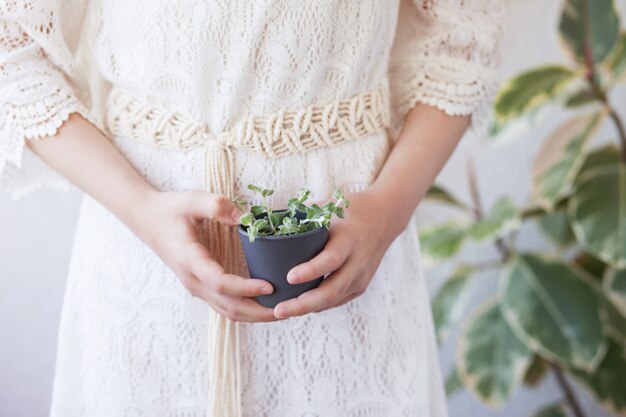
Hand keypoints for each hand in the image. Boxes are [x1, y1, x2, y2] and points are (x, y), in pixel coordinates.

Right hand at [132, 190, 280, 322]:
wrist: (147, 219)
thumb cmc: (170, 209)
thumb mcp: (192, 200)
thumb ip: (216, 205)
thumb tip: (244, 217)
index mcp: (190, 260)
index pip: (221, 283)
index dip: (246, 288)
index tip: (271, 286)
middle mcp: (192, 280)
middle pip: (228, 306)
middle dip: (259, 311)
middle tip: (288, 307)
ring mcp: (196, 286)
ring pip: (228, 311)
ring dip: (255, 314)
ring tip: (283, 310)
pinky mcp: (201, 287)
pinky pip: (225, 305)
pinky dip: (247, 309)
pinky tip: (266, 304)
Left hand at [273, 186, 405, 318]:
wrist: (385, 217)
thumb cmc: (349, 210)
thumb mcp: (328, 208)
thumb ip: (301, 218)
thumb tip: (265, 222)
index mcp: (348, 239)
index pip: (330, 259)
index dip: (310, 270)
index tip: (289, 277)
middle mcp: (357, 261)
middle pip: (331, 290)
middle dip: (303, 304)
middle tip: (278, 310)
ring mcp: (361, 276)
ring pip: (333, 300)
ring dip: (307, 309)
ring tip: (281, 312)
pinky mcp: (361, 286)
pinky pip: (337, 300)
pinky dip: (318, 306)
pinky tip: (299, 308)